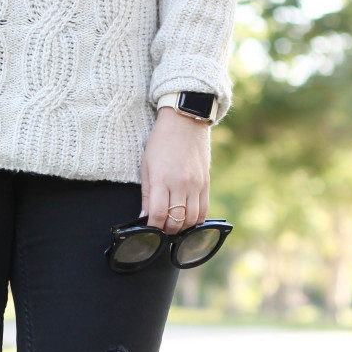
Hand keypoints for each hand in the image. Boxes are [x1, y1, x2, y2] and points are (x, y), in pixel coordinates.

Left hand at [140, 106, 210, 234]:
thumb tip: (145, 218)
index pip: (158, 214)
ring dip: (182, 228)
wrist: (185, 121)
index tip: (149, 230)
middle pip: (176, 221)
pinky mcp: (206, 183)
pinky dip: (195, 220)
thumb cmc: (161, 142)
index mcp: (162, 179)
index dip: (153, 228)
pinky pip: (204, 210)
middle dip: (167, 230)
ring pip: (191, 220)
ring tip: (173, 226)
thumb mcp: (146, 167)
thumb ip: (146, 195)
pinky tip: (187, 220)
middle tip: (160, 230)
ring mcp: (196, 184)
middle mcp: (181, 184)